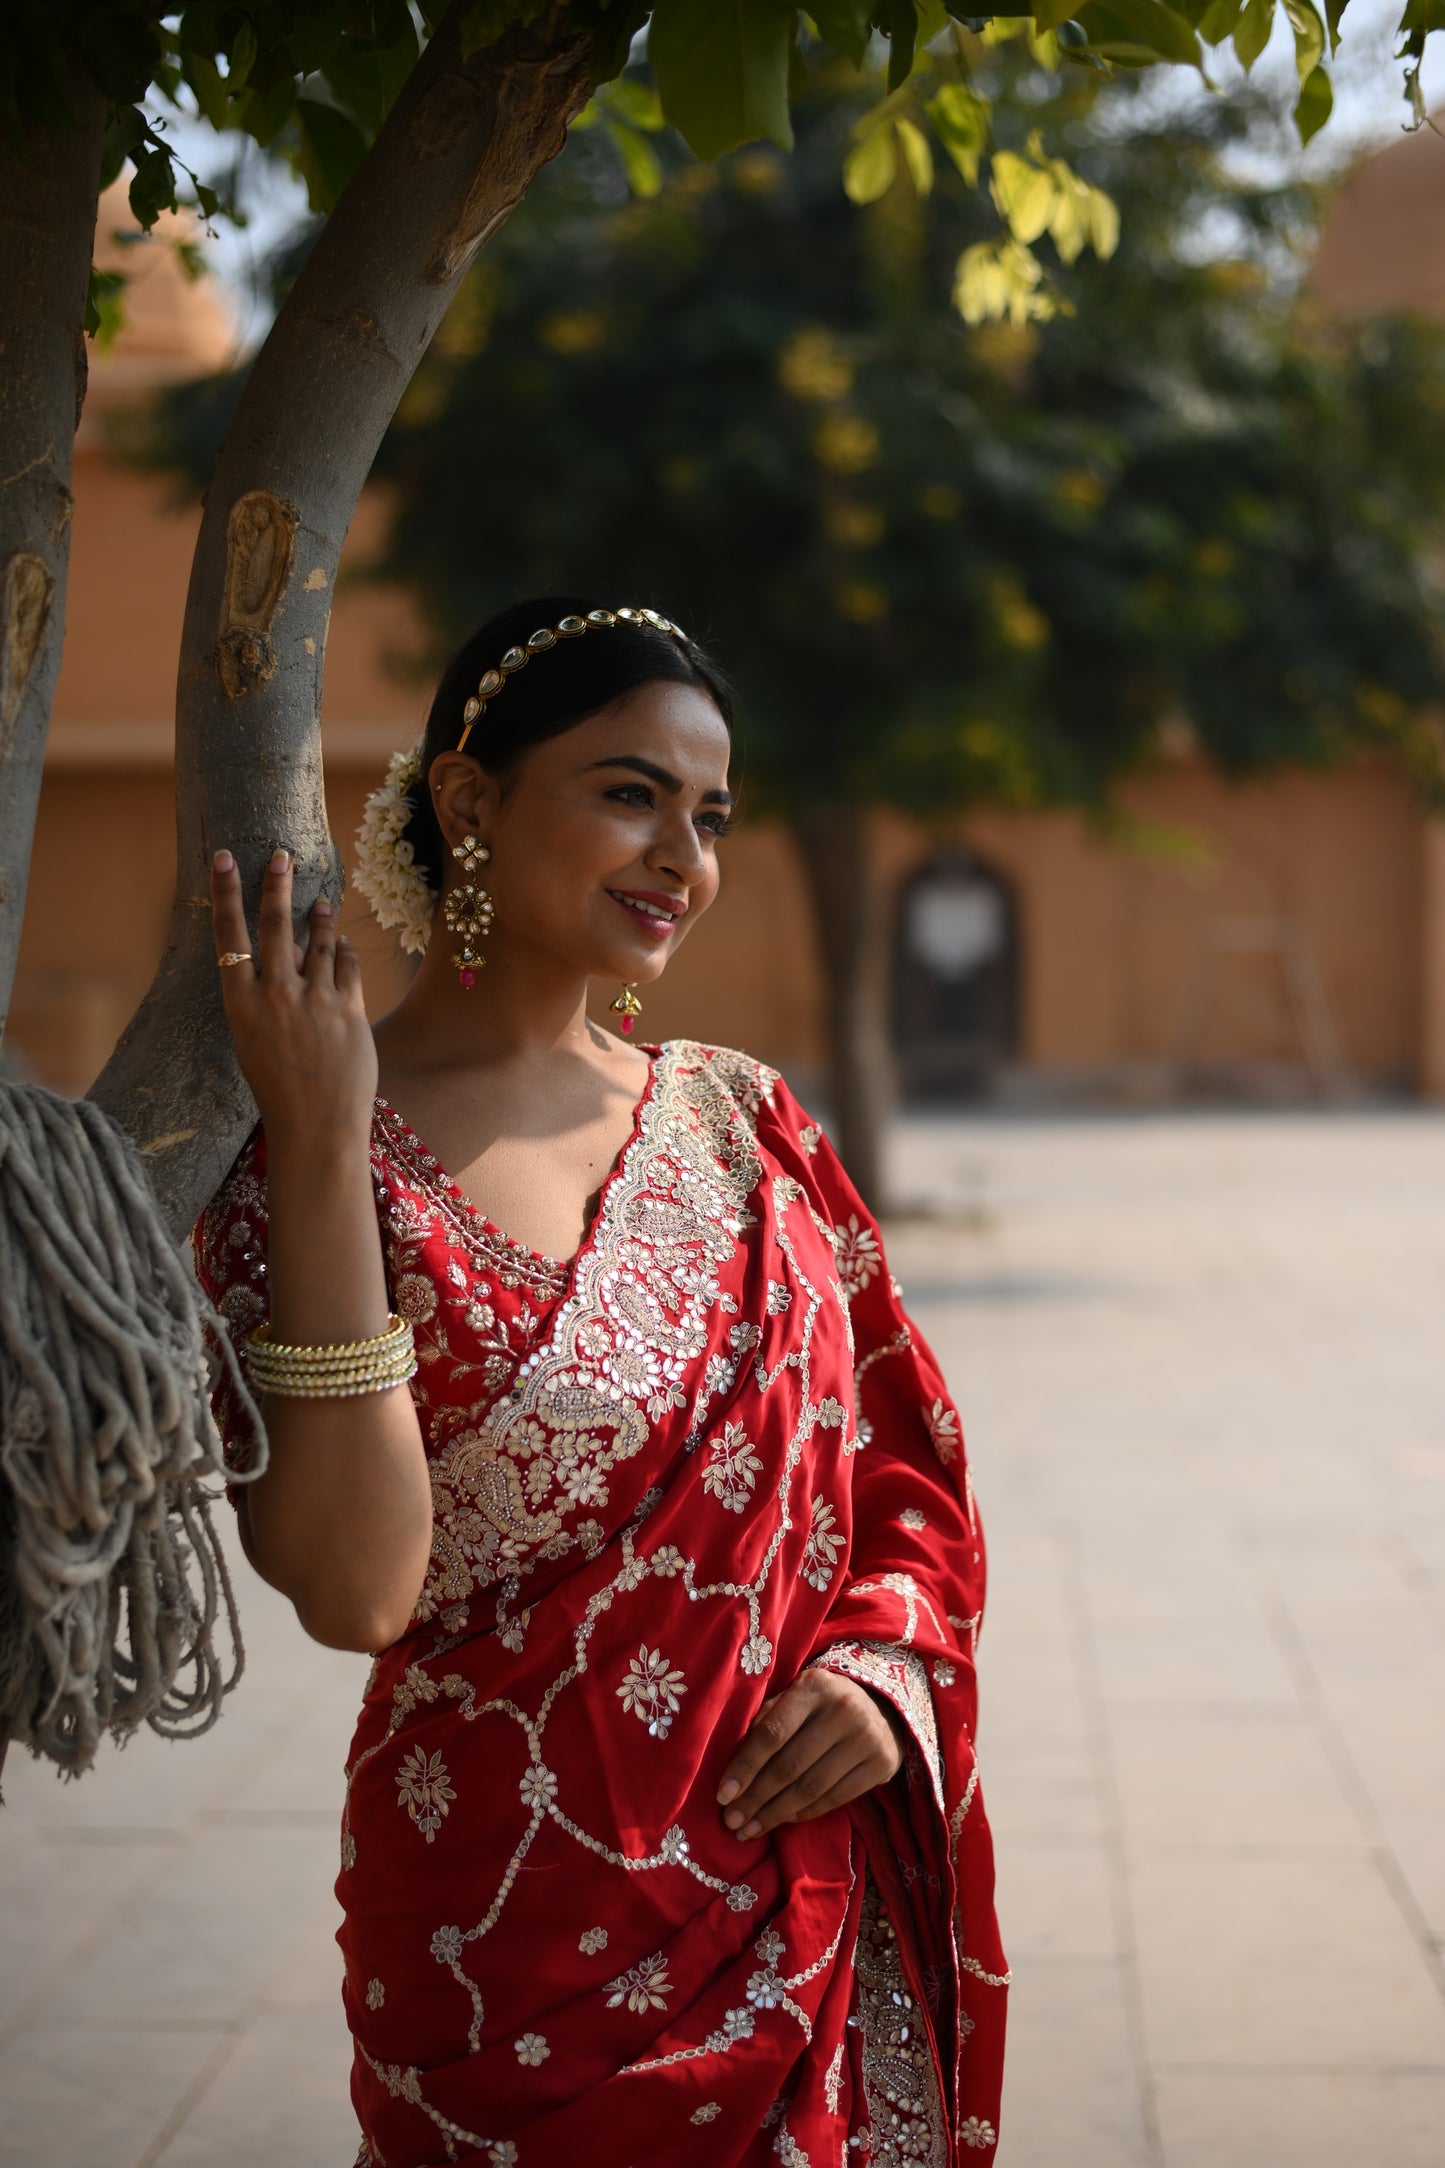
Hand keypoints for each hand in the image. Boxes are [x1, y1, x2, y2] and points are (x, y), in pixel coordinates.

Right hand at [211, 848, 376, 1147]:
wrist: (316, 1127)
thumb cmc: (280, 1088)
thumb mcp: (256, 1041)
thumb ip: (268, 996)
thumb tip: (293, 953)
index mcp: (240, 1005)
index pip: (229, 937)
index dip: (224, 894)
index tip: (223, 860)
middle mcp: (275, 996)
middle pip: (276, 925)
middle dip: (277, 885)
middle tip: (281, 856)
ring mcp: (314, 1001)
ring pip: (320, 941)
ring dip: (321, 918)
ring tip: (321, 902)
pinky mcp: (349, 1009)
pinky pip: (348, 964)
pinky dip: (345, 951)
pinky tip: (343, 945)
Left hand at [716, 1667, 903, 1840]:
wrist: (880, 1706)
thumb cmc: (820, 1704)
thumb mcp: (793, 1697)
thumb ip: (766, 1720)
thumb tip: (734, 1766)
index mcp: (814, 1686)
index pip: (772, 1733)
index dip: (745, 1767)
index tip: (722, 1795)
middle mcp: (843, 1709)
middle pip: (789, 1765)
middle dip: (755, 1798)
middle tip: (731, 1821)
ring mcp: (866, 1738)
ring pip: (810, 1787)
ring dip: (775, 1814)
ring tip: (749, 1829)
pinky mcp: (881, 1764)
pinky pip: (834, 1798)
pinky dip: (804, 1813)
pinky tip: (782, 1820)